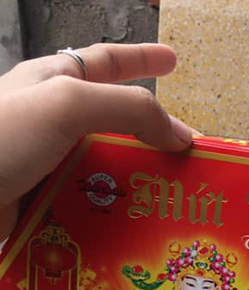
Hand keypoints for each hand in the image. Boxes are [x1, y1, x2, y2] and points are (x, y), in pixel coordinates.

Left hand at [0, 43, 192, 239]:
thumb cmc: (1, 137)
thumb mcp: (68, 104)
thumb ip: (129, 109)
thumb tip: (179, 135)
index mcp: (54, 83)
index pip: (106, 62)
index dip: (142, 59)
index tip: (174, 60)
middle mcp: (51, 123)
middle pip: (115, 125)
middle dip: (153, 139)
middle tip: (188, 158)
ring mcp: (47, 166)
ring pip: (106, 172)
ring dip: (138, 187)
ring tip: (170, 202)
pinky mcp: (45, 205)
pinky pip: (90, 208)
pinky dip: (114, 217)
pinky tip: (134, 231)